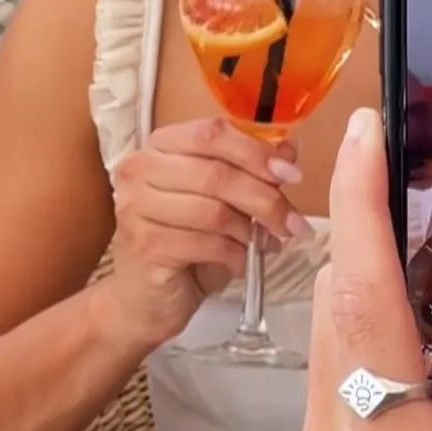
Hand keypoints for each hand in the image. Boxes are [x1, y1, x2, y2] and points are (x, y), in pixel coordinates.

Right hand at [109, 117, 308, 346]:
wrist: (148, 297)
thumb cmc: (185, 242)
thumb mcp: (223, 200)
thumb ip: (252, 170)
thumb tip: (290, 148)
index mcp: (161, 145)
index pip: (212, 133)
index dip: (256, 152)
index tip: (290, 174)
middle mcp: (141, 169)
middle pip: (217, 174)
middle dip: (265, 199)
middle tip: (294, 222)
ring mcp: (137, 207)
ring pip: (215, 211)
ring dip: (252, 231)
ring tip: (265, 243)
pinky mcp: (144, 245)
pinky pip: (206, 244)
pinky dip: (236, 255)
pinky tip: (242, 261)